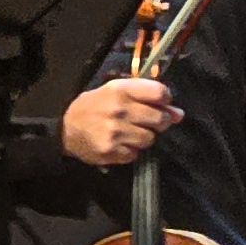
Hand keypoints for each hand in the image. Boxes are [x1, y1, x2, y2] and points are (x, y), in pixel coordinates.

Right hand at [61, 74, 182, 168]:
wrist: (66, 130)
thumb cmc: (95, 106)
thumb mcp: (116, 91)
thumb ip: (147, 97)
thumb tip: (179, 113)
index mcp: (121, 90)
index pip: (159, 92)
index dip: (166, 99)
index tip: (162, 103)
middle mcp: (119, 110)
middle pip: (160, 119)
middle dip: (160, 121)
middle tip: (149, 122)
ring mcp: (115, 133)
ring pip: (150, 139)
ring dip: (145, 137)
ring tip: (130, 132)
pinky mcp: (111, 151)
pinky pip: (136, 154)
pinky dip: (132, 150)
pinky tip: (121, 143)